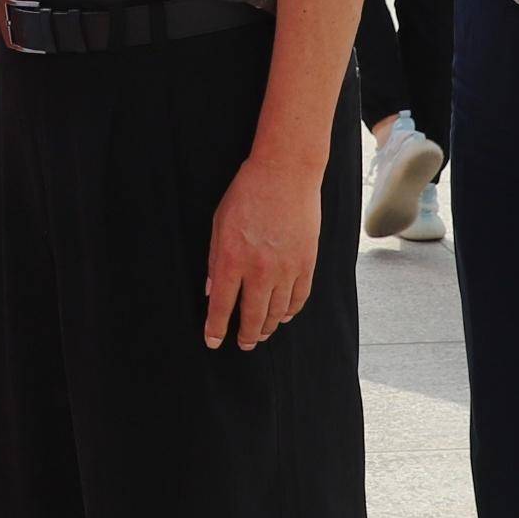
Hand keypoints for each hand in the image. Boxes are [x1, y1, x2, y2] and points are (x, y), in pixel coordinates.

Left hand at [203, 147, 323, 350]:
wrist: (286, 173)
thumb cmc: (247, 194)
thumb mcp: (219, 224)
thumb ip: (215, 261)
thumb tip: (212, 291)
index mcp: (232, 260)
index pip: (221, 307)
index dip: (215, 329)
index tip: (212, 341)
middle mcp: (259, 270)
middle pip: (252, 317)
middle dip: (245, 336)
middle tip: (242, 344)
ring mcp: (286, 269)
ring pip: (276, 312)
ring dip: (266, 327)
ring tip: (260, 333)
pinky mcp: (306, 263)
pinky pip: (299, 298)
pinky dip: (290, 311)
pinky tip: (282, 315)